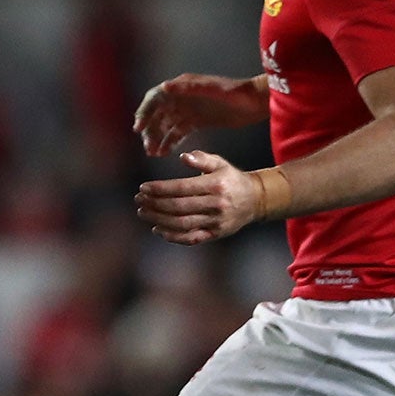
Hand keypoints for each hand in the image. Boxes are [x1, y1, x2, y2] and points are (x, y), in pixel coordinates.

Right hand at [132, 73, 267, 156]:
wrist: (256, 102)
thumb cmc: (237, 93)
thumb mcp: (213, 89)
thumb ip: (189, 88)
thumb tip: (164, 87)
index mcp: (182, 87)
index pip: (155, 99)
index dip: (144, 112)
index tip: (138, 128)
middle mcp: (182, 97)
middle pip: (157, 114)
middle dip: (150, 131)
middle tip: (147, 147)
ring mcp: (189, 110)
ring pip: (166, 125)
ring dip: (157, 138)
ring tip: (153, 153)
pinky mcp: (197, 121)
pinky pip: (178, 132)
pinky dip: (170, 142)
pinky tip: (164, 152)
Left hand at [136, 151, 262, 244]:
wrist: (255, 200)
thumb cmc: (231, 179)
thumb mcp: (220, 164)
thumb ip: (202, 159)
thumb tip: (183, 157)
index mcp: (216, 185)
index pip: (182, 188)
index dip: (160, 189)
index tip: (143, 188)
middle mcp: (217, 204)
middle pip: (179, 206)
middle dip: (155, 204)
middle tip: (138, 200)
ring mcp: (217, 221)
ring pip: (182, 223)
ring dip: (159, 219)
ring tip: (143, 212)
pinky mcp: (216, 234)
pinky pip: (191, 238)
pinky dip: (172, 236)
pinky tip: (157, 229)